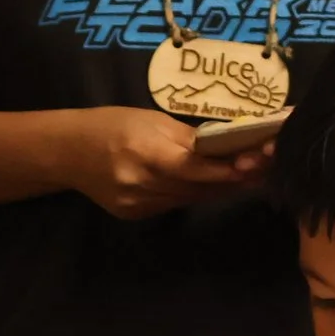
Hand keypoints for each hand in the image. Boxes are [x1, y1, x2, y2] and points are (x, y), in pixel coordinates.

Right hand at [60, 107, 256, 218]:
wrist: (67, 153)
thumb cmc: (111, 125)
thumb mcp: (151, 120)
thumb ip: (189, 139)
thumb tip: (230, 146)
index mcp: (144, 153)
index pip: (194, 168)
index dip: (227, 169)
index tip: (259, 163)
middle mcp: (140, 184)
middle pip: (198, 187)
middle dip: (234, 178)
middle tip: (266, 168)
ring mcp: (137, 204)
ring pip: (190, 199)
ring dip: (220, 189)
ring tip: (248, 177)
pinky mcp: (134, 215)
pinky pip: (174, 204)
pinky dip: (194, 194)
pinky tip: (209, 186)